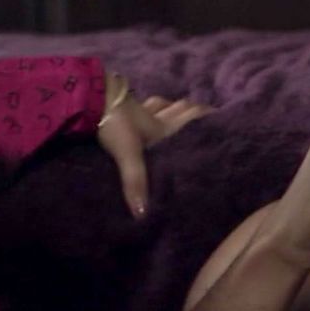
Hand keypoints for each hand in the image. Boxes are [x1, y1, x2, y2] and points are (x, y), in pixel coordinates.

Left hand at [97, 72, 210, 218]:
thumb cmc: (116, 124)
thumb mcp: (128, 154)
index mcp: (161, 128)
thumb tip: (143, 214)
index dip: (204, 114)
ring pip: (158, 104)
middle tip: (201, 110)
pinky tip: (141, 109)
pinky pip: (138, 105)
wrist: (89, 96)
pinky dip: (145, 106)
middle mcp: (152, 116)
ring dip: (168, 105)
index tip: (220, 113)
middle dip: (190, 109)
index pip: (189, 117)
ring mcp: (135, 108)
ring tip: (174, 108)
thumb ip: (136, 182)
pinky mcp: (119, 105)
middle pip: (176, 108)